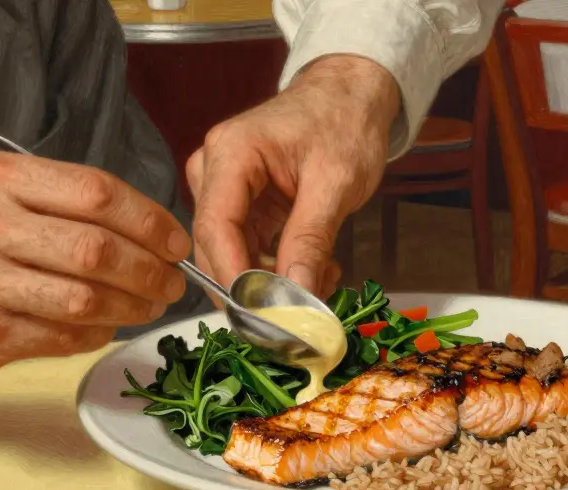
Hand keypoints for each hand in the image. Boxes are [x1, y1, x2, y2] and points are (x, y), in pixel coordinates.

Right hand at [0, 152, 190, 381]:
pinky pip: (64, 336)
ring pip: (87, 298)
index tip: (175, 240)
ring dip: (133, 306)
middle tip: (172, 282)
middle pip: (99, 249)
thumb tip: (142, 227)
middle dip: (151, 270)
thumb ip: (54, 199)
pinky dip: (97, 333)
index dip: (151, 220)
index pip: (97, 193)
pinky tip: (105, 326)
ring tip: (149, 305)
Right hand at [187, 54, 401, 297]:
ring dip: (273, 281)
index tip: (262, 314)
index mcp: (231, 153)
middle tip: (297, 316)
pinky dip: (280, 268)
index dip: (234, 277)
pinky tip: (316, 270)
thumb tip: (297, 296)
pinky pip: (250, 249)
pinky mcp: (243, 204)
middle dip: (255, 287)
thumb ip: (312, 240)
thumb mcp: (335, 184)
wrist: (352, 96)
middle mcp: (215, 169)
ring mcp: (225, 188)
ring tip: (324, 282)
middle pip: (216, 245)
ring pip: (233, 254)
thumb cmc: (345, 122)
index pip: (215, 226)